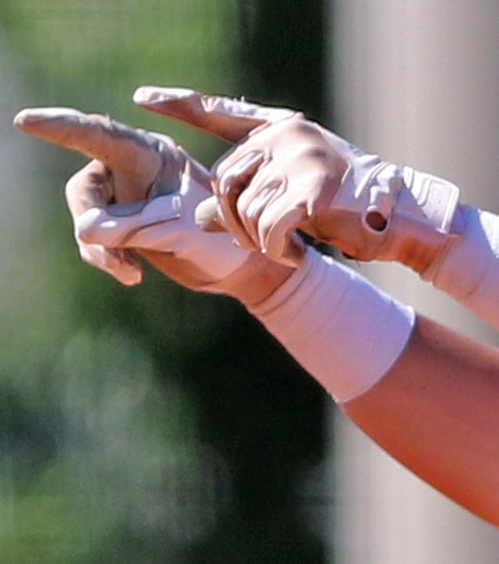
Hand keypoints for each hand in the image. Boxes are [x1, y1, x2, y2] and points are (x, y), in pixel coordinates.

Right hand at [12, 104, 285, 297]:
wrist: (238, 266)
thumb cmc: (222, 238)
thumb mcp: (181, 228)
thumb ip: (135, 225)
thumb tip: (84, 229)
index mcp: (152, 154)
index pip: (101, 136)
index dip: (62, 127)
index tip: (27, 121)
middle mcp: (132, 169)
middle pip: (84, 189)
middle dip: (92, 224)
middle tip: (118, 258)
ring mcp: (125, 197)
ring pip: (86, 219)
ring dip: (101, 250)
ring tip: (131, 271)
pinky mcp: (123, 224)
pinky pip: (94, 240)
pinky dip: (107, 259)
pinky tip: (134, 275)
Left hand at [135, 86, 460, 271]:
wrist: (405, 221)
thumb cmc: (354, 210)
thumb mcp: (298, 194)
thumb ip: (253, 195)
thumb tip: (200, 218)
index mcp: (285, 128)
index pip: (224, 113)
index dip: (182, 105)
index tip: (146, 98)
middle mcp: (290, 136)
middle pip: (225, 181)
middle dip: (234, 223)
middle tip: (263, 245)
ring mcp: (302, 160)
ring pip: (244, 211)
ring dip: (259, 243)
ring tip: (286, 251)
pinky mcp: (313, 191)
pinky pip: (268, 229)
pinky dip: (276, 252)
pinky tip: (296, 257)